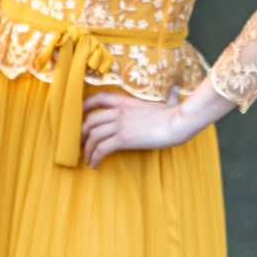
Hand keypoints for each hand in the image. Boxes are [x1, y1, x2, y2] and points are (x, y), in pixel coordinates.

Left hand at [81, 79, 234, 167]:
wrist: (177, 123)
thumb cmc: (175, 115)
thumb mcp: (168, 103)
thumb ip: (168, 97)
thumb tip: (175, 91)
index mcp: (127, 102)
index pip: (99, 98)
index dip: (85, 106)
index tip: (79, 116)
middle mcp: (119, 112)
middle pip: (90, 120)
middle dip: (82, 133)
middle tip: (81, 144)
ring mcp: (120, 125)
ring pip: (93, 136)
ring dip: (87, 149)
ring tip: (88, 159)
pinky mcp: (123, 138)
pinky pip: (101, 149)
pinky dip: (95, 158)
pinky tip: (95, 165)